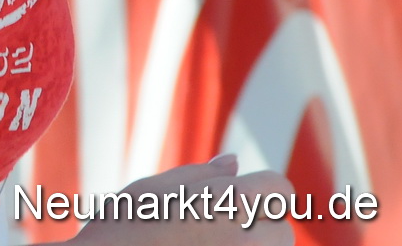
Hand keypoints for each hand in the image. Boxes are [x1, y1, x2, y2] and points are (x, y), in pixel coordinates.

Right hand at [70, 156, 293, 244]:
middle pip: (281, 230)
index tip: (236, 197)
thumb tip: (235, 163)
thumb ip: (201, 175)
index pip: (279, 188)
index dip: (260, 190)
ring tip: (206, 243)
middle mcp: (245, 240)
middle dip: (258, 227)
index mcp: (227, 202)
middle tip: (216, 227)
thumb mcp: (152, 189)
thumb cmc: (120, 229)